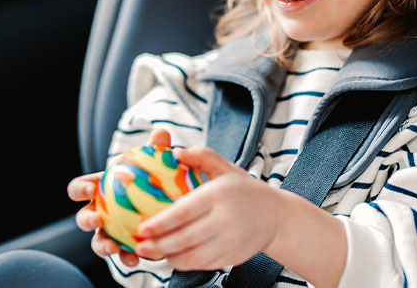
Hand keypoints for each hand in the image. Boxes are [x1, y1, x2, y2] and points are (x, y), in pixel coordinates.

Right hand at [67, 128, 172, 266]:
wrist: (168, 207)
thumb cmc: (152, 180)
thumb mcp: (155, 164)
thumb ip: (156, 149)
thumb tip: (162, 133)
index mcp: (100, 190)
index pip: (80, 188)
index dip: (80, 189)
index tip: (91, 189)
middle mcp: (100, 213)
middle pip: (83, 218)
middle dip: (86, 220)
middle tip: (97, 220)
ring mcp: (109, 233)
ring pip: (98, 242)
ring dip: (103, 245)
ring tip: (114, 247)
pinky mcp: (124, 249)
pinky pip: (121, 256)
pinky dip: (126, 258)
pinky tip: (137, 258)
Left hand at [132, 146, 283, 270]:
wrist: (276, 217)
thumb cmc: (246, 191)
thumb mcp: (226, 168)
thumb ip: (202, 156)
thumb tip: (175, 152)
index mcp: (219, 195)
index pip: (183, 212)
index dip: (160, 223)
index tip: (142, 228)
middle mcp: (225, 220)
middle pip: (184, 238)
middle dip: (157, 245)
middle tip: (139, 245)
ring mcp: (229, 242)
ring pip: (191, 256)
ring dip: (168, 257)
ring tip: (153, 252)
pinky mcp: (232, 257)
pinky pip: (202, 264)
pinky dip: (184, 263)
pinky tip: (173, 257)